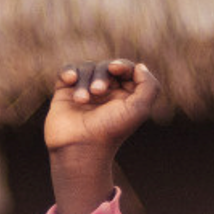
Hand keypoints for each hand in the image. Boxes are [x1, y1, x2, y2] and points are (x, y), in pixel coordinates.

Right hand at [45, 59, 157, 213]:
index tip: (115, 69)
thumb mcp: (139, 110)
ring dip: (85, 81)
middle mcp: (105, 93)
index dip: (122, 65)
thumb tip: (139, 66)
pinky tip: (70, 79)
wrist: (80, 148)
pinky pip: (67, 71)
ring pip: (86, 68)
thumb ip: (149, 86)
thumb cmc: (110, 131)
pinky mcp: (65, 93)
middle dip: (102, 74)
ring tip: (82, 100)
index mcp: (124, 96)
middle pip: (105, 67)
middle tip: (98, 91)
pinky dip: (69, 71)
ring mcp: (84, 91)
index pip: (126, 70)